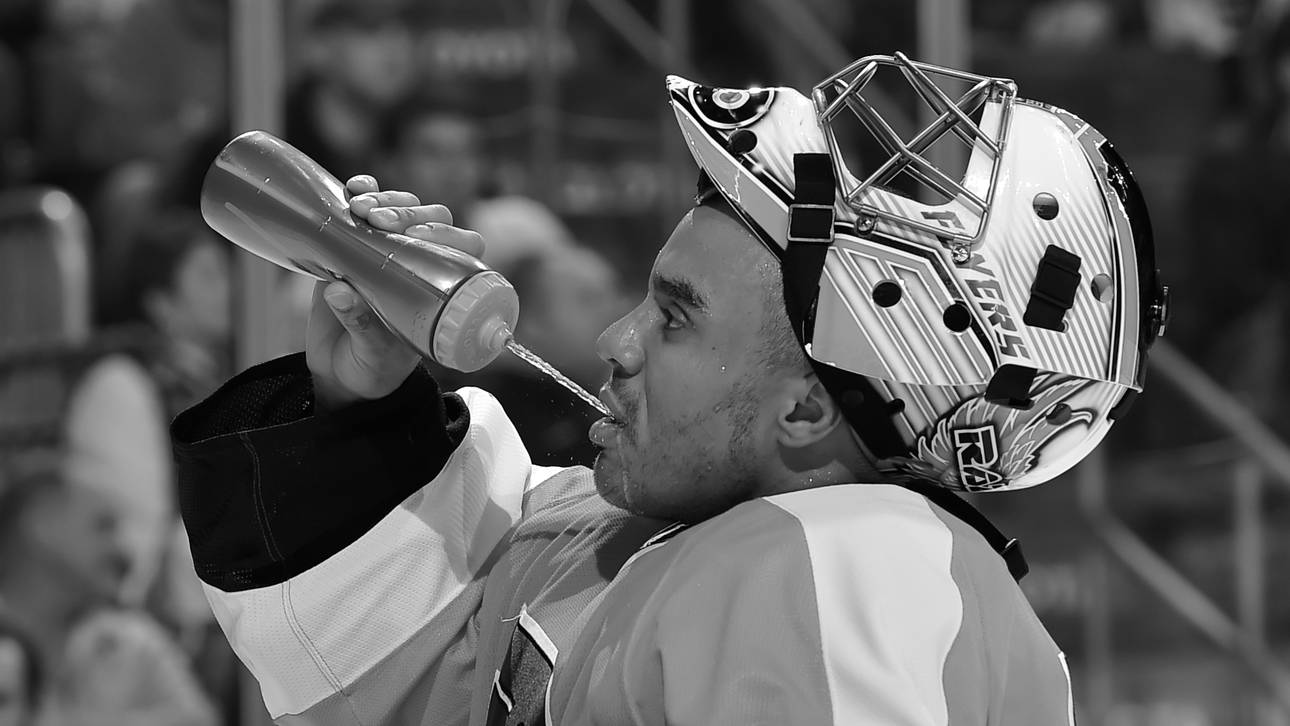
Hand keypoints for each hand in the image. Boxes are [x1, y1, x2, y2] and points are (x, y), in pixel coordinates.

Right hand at [306, 175, 487, 409]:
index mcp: (442, 289)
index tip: (418, 237)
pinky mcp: (356, 243)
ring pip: (402, 205)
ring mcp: (389, 249)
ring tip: (361, 210)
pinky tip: (353, 187)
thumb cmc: (373, 367)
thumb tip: (339, 291)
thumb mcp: (373, 354)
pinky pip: (367, 206)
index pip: (465, 247)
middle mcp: (421, 263)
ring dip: (386, 199)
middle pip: (432, 217)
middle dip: (409, 211)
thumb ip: (362, 325)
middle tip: (381, 223)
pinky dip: (364, 189)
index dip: (448, 235)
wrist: (339, 372)